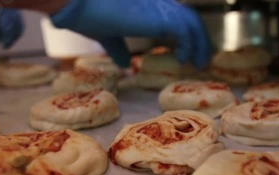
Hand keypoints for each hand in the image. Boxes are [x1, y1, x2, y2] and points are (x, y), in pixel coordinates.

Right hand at [50, 0, 211, 68]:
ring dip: (200, 44)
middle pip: (190, 17)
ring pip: (193, 22)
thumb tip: (124, 64)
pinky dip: (188, 46)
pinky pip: (185, 31)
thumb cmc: (87, 15)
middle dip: (200, 39)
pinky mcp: (159, 16)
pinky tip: (183, 60)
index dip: (187, 33)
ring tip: (199, 63)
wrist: (76, 3)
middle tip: (202, 59)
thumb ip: (118, 48)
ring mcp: (160, 7)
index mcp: (147, 5)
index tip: (188, 52)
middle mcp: (158, 3)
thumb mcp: (108, 36)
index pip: (177, 16)